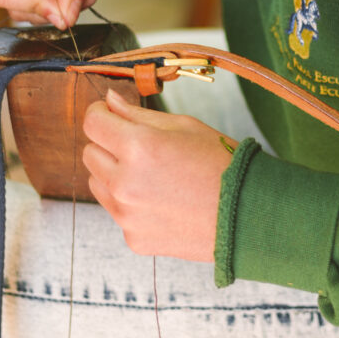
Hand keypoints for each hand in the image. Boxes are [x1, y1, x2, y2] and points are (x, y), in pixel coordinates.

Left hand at [82, 90, 239, 261]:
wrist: (248, 215)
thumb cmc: (222, 164)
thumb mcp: (184, 126)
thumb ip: (138, 114)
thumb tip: (109, 100)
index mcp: (139, 147)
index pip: (93, 122)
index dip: (100, 113)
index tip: (109, 114)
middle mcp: (125, 182)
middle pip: (90, 153)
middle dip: (108, 144)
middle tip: (140, 147)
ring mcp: (127, 214)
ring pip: (97, 183)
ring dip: (115, 174)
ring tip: (152, 175)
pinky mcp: (133, 237)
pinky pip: (117, 212)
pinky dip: (131, 203)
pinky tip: (162, 201)